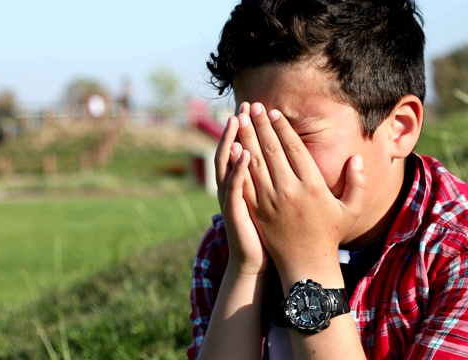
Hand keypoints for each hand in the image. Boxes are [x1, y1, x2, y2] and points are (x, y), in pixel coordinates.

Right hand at [215, 115, 267, 275]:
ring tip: (239, 120)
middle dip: (241, 127)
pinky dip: (238, 170)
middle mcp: (234, 187)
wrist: (257, 262)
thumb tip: (282, 161)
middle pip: (234, 151)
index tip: (257, 110)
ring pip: (229, 165)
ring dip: (233, 141)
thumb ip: (272, 181)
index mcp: (244, 184)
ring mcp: (232, 199)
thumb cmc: (268, 235)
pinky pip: (235, 188)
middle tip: (246, 106)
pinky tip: (245, 154)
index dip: (249, 130)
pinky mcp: (236, 212)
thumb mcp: (268, 204)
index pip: (244, 150)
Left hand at [235, 102, 365, 287]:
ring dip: (245, 138)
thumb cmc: (329, 234)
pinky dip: (238, 163)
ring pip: (255, 162)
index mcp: (313, 186)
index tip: (274, 113)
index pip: (294, 148)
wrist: (305, 264)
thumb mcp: (350, 209)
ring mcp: (270, 200)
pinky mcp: (257, 210)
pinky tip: (233, 148)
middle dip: (260, 125)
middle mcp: (290, 190)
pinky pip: (245, 181)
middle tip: (252, 107)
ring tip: (238, 119)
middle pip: (271, 149)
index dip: (282, 128)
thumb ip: (357, 182)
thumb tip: (357, 157)